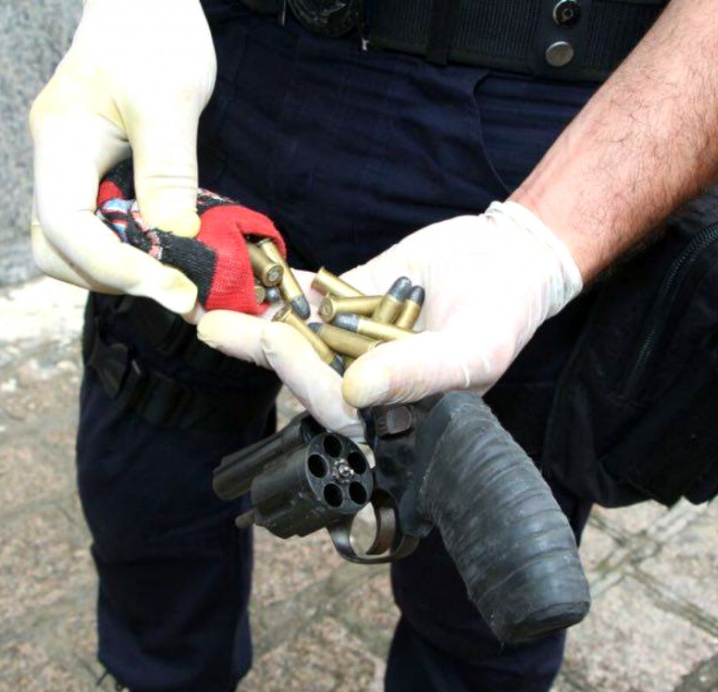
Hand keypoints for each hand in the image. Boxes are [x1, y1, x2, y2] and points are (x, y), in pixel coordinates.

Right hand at [28, 0, 214, 316]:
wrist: (145, 1)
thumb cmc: (154, 33)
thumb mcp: (170, 101)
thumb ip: (168, 174)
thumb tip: (174, 240)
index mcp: (60, 139)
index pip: (65, 228)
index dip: (115, 269)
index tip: (172, 287)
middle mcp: (54, 161)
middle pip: (56, 250)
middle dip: (111, 278)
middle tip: (176, 288)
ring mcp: (70, 169)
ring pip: (73, 246)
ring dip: (121, 270)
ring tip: (177, 274)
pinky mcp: (93, 174)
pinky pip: (99, 227)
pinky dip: (131, 249)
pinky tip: (171, 248)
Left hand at [197, 201, 582, 432]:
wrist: (509, 256)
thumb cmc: (503, 316)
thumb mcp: (471, 350)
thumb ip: (418, 373)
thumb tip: (355, 390)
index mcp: (395, 410)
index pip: (336, 407)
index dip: (301, 379)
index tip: (275, 342)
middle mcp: (368, 382)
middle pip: (304, 375)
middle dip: (259, 351)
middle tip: (215, 324)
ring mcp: (354, 341)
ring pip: (298, 338)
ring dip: (253, 324)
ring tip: (208, 306)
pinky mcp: (349, 304)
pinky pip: (308, 302)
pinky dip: (278, 291)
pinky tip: (244, 278)